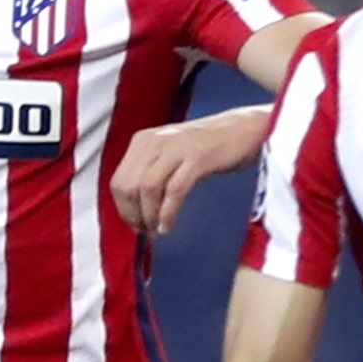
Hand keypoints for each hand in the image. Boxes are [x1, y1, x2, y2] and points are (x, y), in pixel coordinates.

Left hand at [110, 106, 273, 236]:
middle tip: (146, 231)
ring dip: (149, 216)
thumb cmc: (209, 148)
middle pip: (128, 186)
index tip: (135, 225)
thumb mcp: (171, 156)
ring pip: (147, 189)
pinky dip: (167, 213)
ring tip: (158, 230)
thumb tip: (137, 212)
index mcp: (144, 141)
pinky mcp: (197, 157)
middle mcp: (155, 141)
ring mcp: (176, 148)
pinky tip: (168, 225)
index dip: (123, 209)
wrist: (244, 130)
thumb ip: (152, 175)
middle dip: (134, 215)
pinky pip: (174, 191)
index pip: (118, 181)